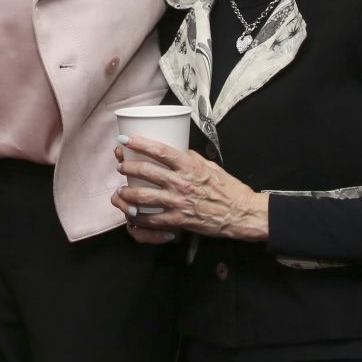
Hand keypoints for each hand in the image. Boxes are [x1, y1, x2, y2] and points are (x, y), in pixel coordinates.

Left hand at [113, 136, 267, 241]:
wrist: (240, 213)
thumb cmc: (228, 188)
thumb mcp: (210, 166)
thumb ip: (191, 159)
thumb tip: (177, 151)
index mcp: (190, 166)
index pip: (159, 150)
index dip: (139, 144)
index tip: (124, 141)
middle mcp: (181, 182)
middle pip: (146, 171)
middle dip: (127, 167)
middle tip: (121, 166)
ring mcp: (178, 202)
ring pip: (143, 196)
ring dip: (127, 193)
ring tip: (121, 191)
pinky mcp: (178, 220)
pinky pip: (152, 219)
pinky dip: (138, 217)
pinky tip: (131, 215)